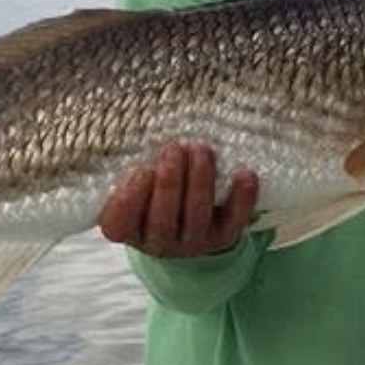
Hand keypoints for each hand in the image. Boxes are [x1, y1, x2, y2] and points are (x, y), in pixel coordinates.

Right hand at [99, 143, 258, 256]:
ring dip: (200, 181)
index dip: (129, 199)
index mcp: (127, 228)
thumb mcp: (132, 178)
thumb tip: (135, 122)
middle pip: (163, 219)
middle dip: (170, 182)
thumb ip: (129, 160)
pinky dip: (242, 198)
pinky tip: (245, 174)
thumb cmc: (150, 187)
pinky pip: (234, 221)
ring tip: (202, 149)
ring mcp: (191, 243)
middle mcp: (157, 241)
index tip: (140, 170)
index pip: (119, 223)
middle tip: (174, 149)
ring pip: (197, 217)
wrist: (184, 219)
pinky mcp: (221, 238)